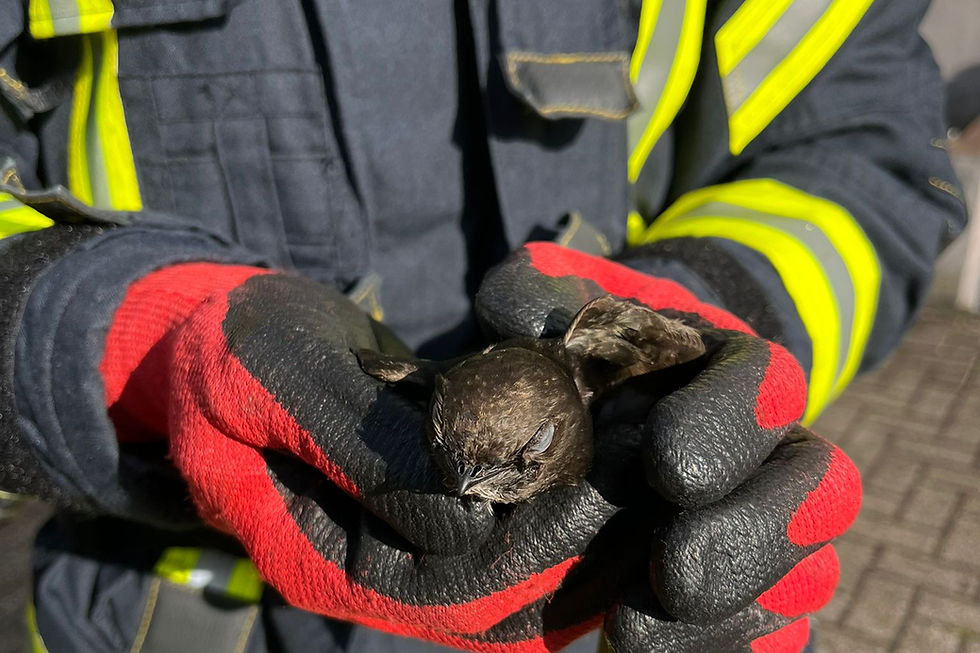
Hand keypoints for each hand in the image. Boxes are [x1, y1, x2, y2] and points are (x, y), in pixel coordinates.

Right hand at [100, 264, 623, 642]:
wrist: (217, 342)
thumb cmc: (233, 350)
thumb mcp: (277, 376)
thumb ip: (365, 444)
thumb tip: (470, 508)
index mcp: (323, 560)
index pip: (454, 588)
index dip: (541, 543)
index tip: (610, 476)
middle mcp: (373, 575)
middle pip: (503, 603)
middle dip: (585, 544)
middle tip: (652, 475)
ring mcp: (402, 551)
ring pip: (519, 584)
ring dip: (589, 536)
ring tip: (651, 472)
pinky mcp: (429, 516)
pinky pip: (512, 539)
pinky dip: (566, 511)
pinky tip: (614, 465)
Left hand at [476, 243, 861, 649]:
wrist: (620, 409)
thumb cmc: (594, 357)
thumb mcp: (564, 307)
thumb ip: (537, 297)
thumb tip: (507, 323)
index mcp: (735, 374)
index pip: (767, 384)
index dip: (730, 421)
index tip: (663, 459)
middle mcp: (772, 454)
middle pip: (817, 494)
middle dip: (749, 537)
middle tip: (673, 571)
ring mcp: (770, 529)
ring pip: (795, 582)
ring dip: (721, 618)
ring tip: (628, 632)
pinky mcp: (746, 595)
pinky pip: (760, 637)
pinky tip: (631, 651)